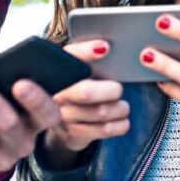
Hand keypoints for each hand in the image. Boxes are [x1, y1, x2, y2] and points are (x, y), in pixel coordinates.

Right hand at [41, 41, 129, 167]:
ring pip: (101, 112)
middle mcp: (57, 93)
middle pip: (87, 92)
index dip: (85, 51)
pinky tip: (121, 120)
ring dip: (120, 109)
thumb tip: (105, 47)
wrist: (56, 120)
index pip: (69, 56)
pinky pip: (105, 129)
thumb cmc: (75, 87)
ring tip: (122, 106)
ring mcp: (63, 116)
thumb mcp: (77, 69)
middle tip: (117, 89)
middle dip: (111, 90)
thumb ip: (87, 56)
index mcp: (58, 71)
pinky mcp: (73, 134)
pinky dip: (121, 124)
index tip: (105, 48)